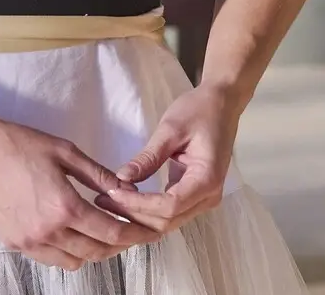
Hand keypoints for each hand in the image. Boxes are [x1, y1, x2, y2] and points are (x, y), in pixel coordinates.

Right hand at [0, 116, 152, 270]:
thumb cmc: (19, 144)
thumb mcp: (65, 151)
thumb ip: (99, 174)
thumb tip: (127, 189)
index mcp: (65, 206)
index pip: (111, 232)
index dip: (134, 234)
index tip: (148, 231)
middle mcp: (49, 231)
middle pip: (97, 251)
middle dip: (120, 244)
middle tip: (130, 230)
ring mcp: (30, 241)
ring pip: (76, 261)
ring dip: (95, 250)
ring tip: (102, 231)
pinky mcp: (16, 243)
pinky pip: (52, 259)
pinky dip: (69, 253)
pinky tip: (73, 234)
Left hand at [110, 84, 239, 236]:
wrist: (222, 104)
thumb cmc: (199, 111)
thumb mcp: (171, 129)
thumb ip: (148, 157)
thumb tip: (121, 177)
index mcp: (206, 180)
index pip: (169, 206)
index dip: (138, 204)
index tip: (111, 191)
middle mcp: (209, 197)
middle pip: (168, 220)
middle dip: (134, 213)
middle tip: (102, 199)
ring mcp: (204, 199)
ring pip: (168, 221)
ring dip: (139, 215)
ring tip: (109, 200)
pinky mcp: (196, 195)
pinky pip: (171, 211)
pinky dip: (148, 209)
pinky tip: (126, 199)